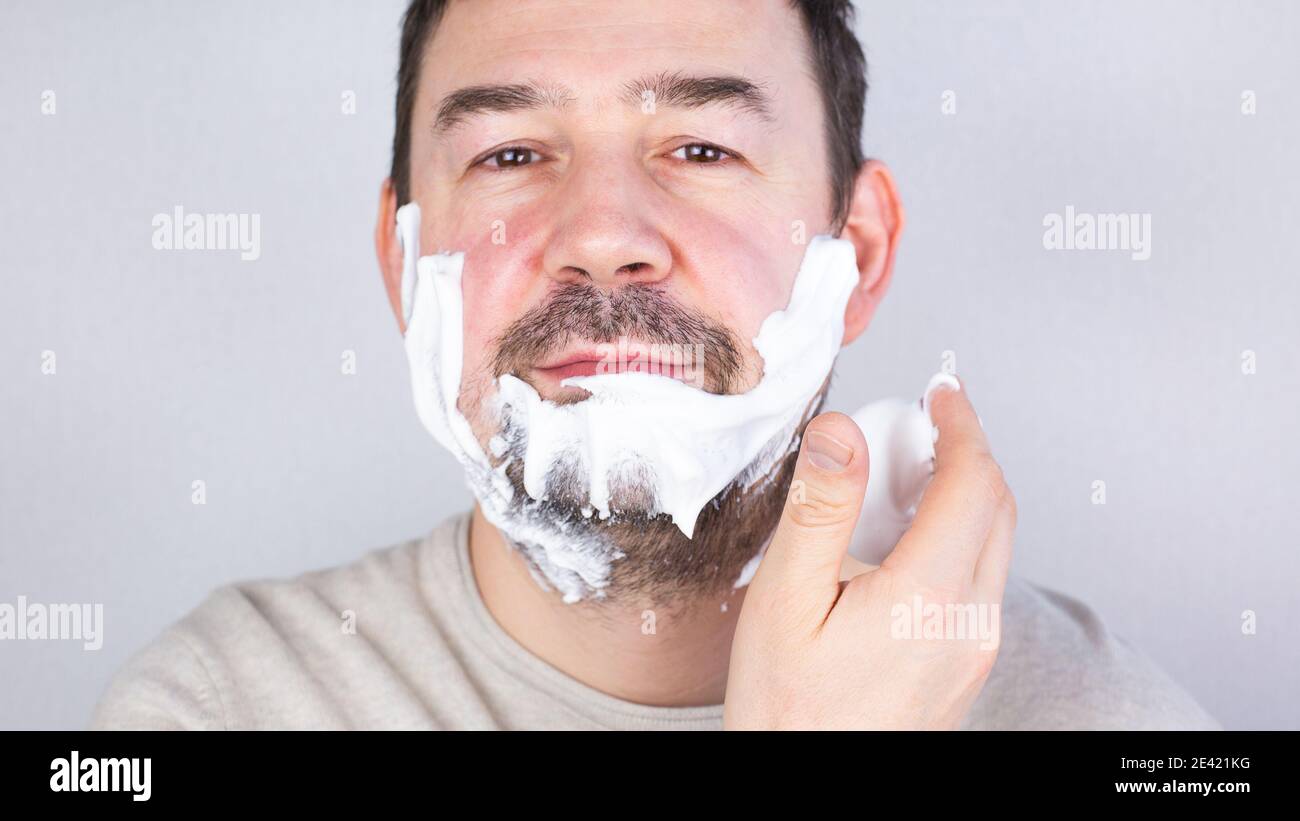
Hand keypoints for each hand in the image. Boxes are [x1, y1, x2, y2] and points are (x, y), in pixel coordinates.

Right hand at [724, 378, 1015, 728]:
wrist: (811, 790)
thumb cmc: (790, 709)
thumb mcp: (786, 601)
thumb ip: (820, 511)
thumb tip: (844, 431)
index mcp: (930, 596)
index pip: (974, 482)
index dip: (962, 423)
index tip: (942, 389)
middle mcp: (969, 623)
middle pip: (996, 508)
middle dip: (967, 451)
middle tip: (924, 419)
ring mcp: (973, 650)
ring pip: (993, 545)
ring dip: (965, 494)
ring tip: (906, 473)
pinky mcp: (962, 668)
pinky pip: (978, 581)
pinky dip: (957, 537)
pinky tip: (903, 541)